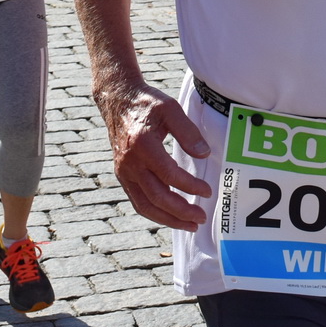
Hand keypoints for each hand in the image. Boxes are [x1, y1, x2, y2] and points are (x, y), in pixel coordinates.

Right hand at [95, 81, 211, 229]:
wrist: (118, 101)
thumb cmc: (147, 103)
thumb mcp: (170, 109)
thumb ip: (188, 132)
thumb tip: (204, 154)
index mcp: (143, 145)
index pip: (169, 175)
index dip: (190, 186)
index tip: (208, 191)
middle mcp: (130, 163)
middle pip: (157, 197)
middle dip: (181, 211)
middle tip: (201, 217)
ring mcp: (124, 172)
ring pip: (145, 205)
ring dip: (168, 219)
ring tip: (189, 225)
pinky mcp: (122, 176)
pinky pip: (138, 201)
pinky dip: (155, 213)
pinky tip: (170, 217)